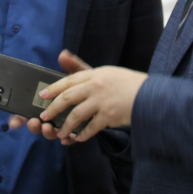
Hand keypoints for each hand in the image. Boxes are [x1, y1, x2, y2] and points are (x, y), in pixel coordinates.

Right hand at [10, 50, 91, 135]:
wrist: (111, 99)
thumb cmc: (92, 88)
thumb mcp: (83, 76)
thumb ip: (73, 67)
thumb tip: (63, 55)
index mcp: (51, 102)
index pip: (31, 109)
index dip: (20, 116)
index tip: (15, 121)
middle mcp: (55, 115)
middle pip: (37, 123)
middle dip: (33, 125)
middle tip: (34, 122)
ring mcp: (64, 125)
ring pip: (51, 132)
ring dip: (47, 132)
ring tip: (47, 128)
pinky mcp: (76, 133)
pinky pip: (69, 140)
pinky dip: (66, 140)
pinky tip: (66, 138)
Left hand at [29, 49, 147, 144]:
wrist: (149, 95)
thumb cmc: (126, 83)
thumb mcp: (105, 71)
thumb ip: (82, 67)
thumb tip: (62, 55)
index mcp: (95, 74)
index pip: (69, 80)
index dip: (54, 88)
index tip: (43, 95)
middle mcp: (97, 86)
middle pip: (68, 97)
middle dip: (54, 108)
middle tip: (45, 116)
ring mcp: (102, 102)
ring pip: (77, 115)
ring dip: (66, 126)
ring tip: (60, 133)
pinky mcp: (109, 116)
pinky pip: (91, 128)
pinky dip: (83, 135)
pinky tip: (77, 139)